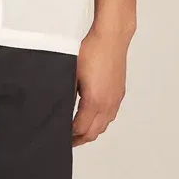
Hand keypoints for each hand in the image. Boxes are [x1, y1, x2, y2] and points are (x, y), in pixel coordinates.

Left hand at [72, 23, 131, 145]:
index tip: (61, 137)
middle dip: (80, 139)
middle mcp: (107, 104)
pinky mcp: (119, 92)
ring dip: (91, 131)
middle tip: (68, 141)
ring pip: (104, 125)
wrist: (111, 37)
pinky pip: (110, 115)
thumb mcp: (72, 72)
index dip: (69, 136)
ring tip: (79, 131)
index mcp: (94, 101)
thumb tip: (60, 106)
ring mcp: (115, 99)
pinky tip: (93, 116)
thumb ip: (67, 93)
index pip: (80, 128)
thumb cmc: (92, 50)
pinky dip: (101, 121)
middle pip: (94, 132)